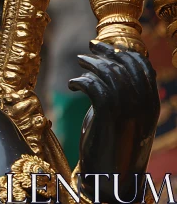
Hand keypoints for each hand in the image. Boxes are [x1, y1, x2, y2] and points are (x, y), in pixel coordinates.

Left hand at [68, 41, 158, 201]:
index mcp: (150, 104)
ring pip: (110, 74)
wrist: (109, 177)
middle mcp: (143, 106)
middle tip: (90, 47)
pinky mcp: (107, 118)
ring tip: (80, 63)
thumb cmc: (110, 144)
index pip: (143, 68)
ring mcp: (127, 111)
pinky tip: (73, 85)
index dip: (124, 53)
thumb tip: (107, 70)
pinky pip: (95, 87)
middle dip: (107, 53)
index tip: (106, 46)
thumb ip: (119, 95)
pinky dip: (81, 80)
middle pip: (125, 66)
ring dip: (92, 64)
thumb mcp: (120, 115)